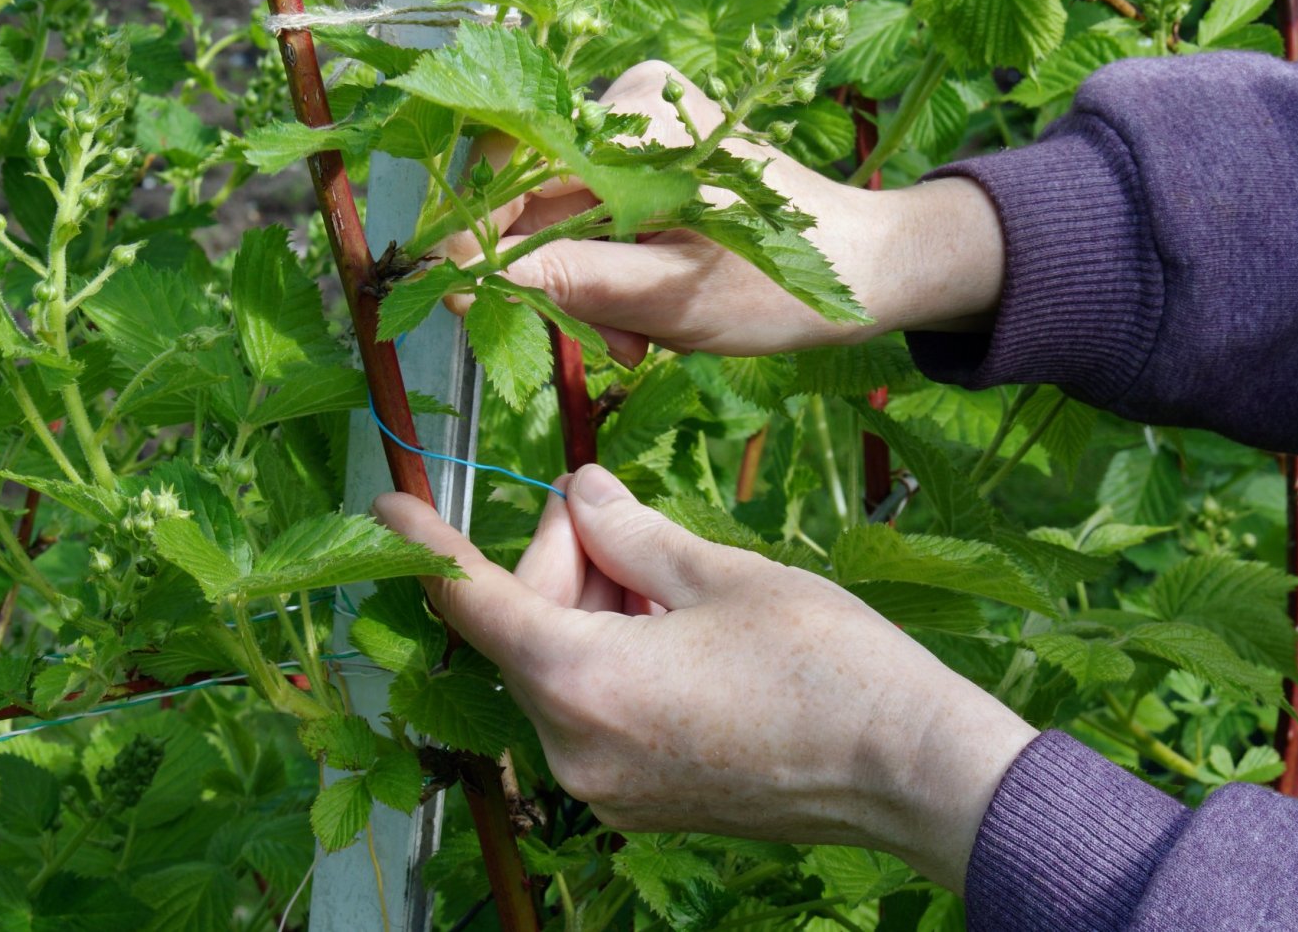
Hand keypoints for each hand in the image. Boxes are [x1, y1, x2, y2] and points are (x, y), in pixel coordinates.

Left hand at [373, 465, 1036, 893]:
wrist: (909, 772)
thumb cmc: (826, 662)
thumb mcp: (720, 571)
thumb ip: (629, 530)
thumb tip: (582, 492)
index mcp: (580, 681)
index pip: (473, 602)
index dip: (426, 548)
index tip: (388, 512)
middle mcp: (573, 748)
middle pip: (529, 628)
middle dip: (569, 566)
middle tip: (636, 528)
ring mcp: (605, 788)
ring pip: (564, 670)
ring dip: (600, 614)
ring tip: (685, 592)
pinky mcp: (639, 805)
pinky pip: (596, 714)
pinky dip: (617, 662)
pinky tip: (686, 640)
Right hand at [438, 61, 1005, 366]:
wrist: (862, 268)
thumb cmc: (778, 289)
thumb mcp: (666, 299)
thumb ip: (565, 280)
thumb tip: (459, 272)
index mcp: (639, 122)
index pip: (515, 172)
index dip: (479, 241)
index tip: (464, 304)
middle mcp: (635, 100)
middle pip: (537, 194)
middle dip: (556, 278)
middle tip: (605, 345)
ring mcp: (647, 121)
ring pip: (564, 210)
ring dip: (586, 283)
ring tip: (637, 339)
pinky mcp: (657, 147)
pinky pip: (596, 206)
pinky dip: (611, 263)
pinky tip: (646, 308)